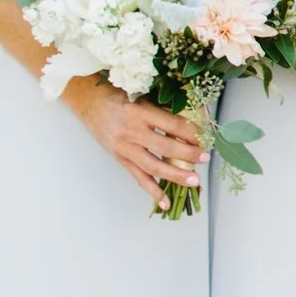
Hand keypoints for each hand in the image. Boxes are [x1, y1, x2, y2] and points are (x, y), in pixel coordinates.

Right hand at [62, 79, 204, 203]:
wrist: (88, 101)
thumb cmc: (120, 94)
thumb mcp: (143, 95)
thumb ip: (164, 110)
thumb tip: (194, 122)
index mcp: (141, 112)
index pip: (173, 125)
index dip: (192, 133)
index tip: (206, 138)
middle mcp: (132, 132)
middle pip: (165, 147)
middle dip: (188, 155)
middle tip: (205, 158)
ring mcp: (124, 148)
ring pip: (153, 166)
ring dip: (175, 176)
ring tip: (194, 181)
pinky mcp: (119, 158)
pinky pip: (138, 177)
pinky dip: (152, 191)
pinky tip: (165, 203)